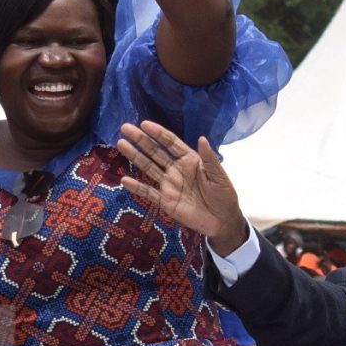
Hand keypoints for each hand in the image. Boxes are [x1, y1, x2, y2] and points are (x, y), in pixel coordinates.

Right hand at [116, 122, 246, 247]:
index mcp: (189, 160)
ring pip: (148, 167)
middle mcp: (176, 169)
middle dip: (141, 140)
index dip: (158, 133)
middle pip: (155, 152)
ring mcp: (169, 184)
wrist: (222, 221)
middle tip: (125, 128)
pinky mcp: (165, 201)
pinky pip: (148, 192)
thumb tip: (202, 138)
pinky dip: (137, 187)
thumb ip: (209, 159)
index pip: (171, 143)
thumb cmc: (224, 195)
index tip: (144, 124)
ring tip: (121, 144)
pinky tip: (124, 180)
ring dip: (135, 156)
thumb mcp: (219, 176)